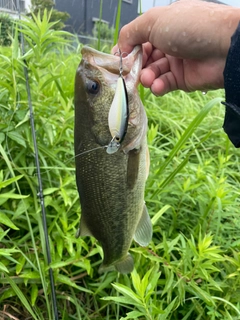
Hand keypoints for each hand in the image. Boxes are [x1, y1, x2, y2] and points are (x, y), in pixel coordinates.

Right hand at [115, 0, 239, 95]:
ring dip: (147, 77)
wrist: (224, 47)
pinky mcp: (182, 79)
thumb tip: (120, 47)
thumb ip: (131, 32)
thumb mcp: (154, 21)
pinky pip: (165, 84)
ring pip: (153, 72)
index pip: (139, 38)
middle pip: (144, 57)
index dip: (128, 49)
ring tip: (147, 79)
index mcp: (163, 25)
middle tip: (131, 73)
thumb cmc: (189, 27)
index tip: (119, 60)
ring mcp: (176, 61)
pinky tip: (157, 86)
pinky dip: (159, 86)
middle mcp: (169, 43)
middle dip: (136, 65)